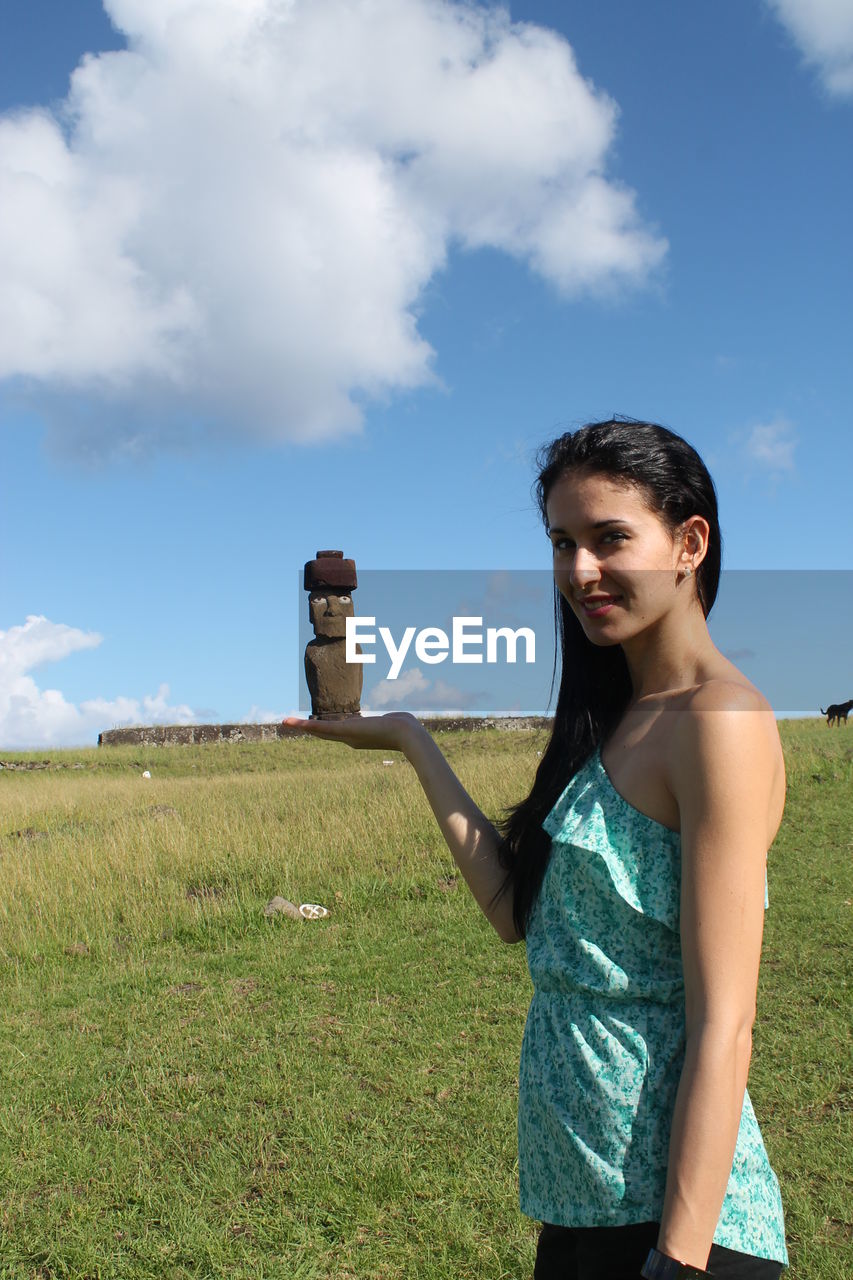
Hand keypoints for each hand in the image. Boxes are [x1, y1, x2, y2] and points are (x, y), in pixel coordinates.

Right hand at [280, 711, 423, 753]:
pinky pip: (322, 728)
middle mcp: (349, 739)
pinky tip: (294, 722)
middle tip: (289, 724)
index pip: (335, 732)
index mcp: (358, 736)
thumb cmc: (405, 728)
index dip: (321, 729)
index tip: (310, 726)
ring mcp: (346, 736)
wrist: (407, 735)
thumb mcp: (393, 722)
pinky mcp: (346, 731)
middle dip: (306, 728)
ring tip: (285, 722)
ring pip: (319, 730)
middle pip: (323, 733)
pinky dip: (307, 725)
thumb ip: (390, 720)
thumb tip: (397, 718)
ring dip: (301, 726)